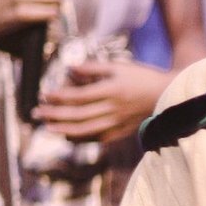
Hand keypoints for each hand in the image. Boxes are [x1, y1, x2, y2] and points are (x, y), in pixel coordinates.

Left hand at [35, 60, 172, 141]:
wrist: (168, 96)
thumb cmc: (143, 77)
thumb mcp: (119, 66)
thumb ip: (93, 68)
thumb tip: (69, 68)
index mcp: (111, 91)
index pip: (78, 96)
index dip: (59, 96)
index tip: (44, 94)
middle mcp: (113, 109)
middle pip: (77, 115)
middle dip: (54, 115)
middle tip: (37, 113)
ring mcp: (117, 123)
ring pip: (85, 130)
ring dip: (63, 129)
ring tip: (47, 127)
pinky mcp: (121, 131)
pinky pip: (97, 138)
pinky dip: (81, 138)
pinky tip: (68, 135)